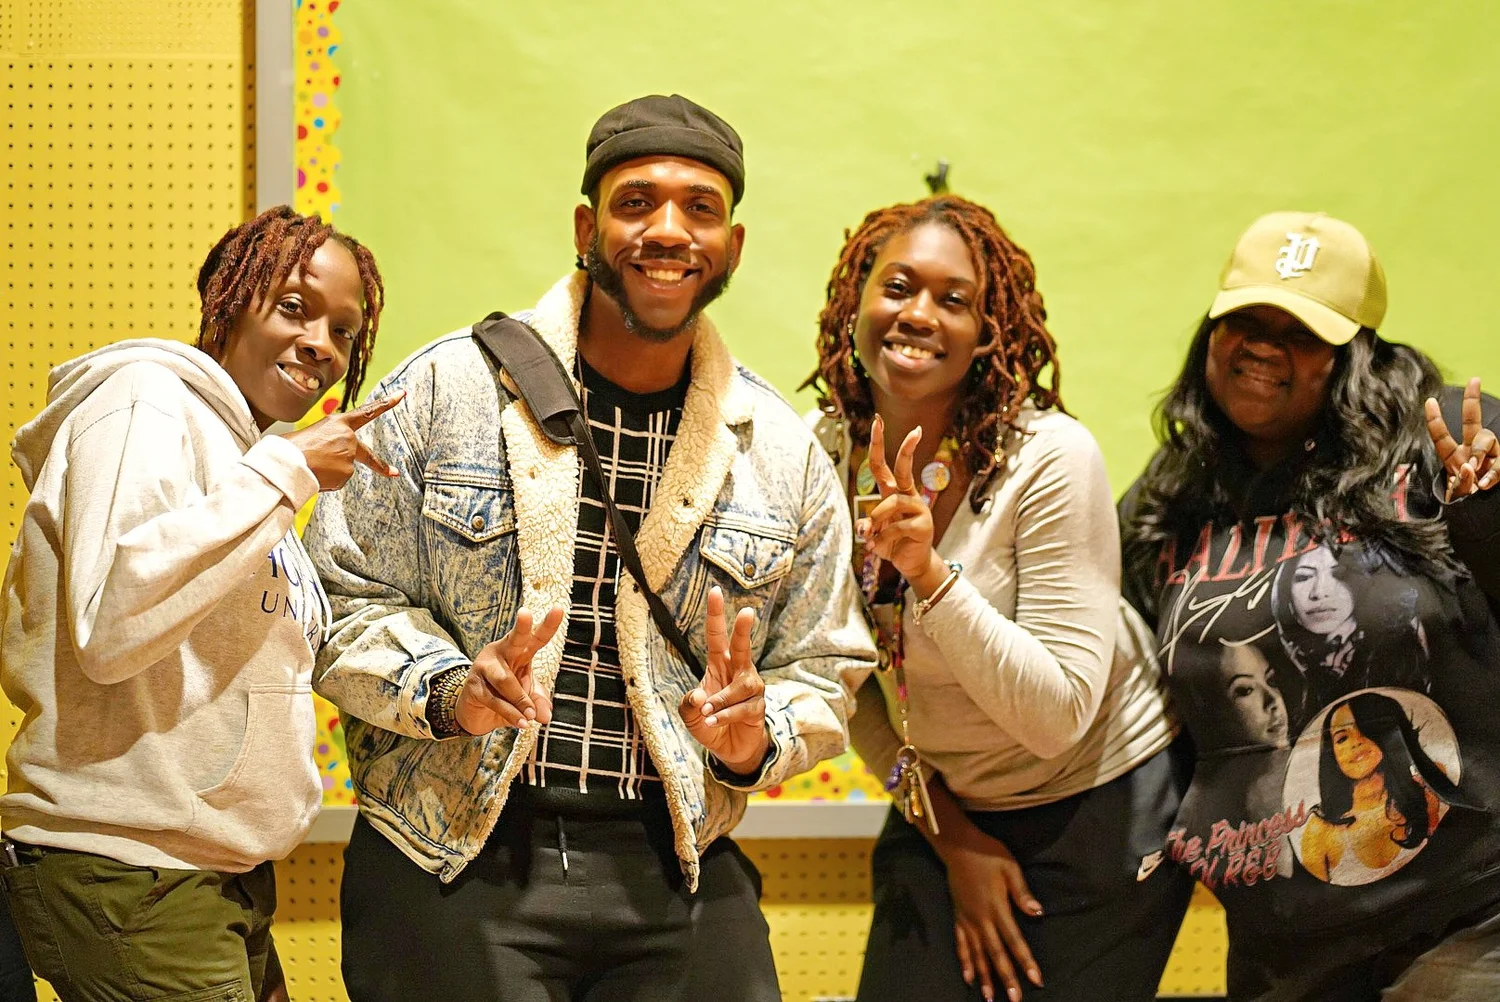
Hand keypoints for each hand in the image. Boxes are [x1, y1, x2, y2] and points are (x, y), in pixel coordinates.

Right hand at [279, 392, 404, 490]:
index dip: (385, 403)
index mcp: (338, 423)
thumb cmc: (290, 448)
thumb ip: (327, 442)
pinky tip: (316, 476)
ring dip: (330, 473)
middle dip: (381, 466)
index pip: (367, 411)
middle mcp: (348, 438)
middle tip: (393, 472)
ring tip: (313, 467)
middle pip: (368, 455)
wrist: (285, 463)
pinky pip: (338, 481)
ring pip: (344, 470)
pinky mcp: (346, 474)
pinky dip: (327, 482)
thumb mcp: (310, 435)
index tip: (401, 394)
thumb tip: (329, 460)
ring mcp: (350, 457)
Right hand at [454, 606, 565, 734]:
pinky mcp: (474, 685)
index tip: (559, 609)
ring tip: (531, 717)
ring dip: (521, 700)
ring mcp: (485, 666)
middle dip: (522, 626)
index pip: (536, 637)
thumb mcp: (527, 696)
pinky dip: (511, 713)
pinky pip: (495, 700)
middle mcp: (502, 652)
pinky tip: (521, 723)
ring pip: (506, 680)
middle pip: (515, 638)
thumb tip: (545, 716)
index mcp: (519, 650)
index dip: (548, 625)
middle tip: (526, 613)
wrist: (475, 711)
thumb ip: (538, 701)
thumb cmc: (507, 695)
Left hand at [679, 587, 768, 774]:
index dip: (716, 614)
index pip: (717, 636)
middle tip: (748, 612)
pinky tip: (714, 722)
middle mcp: (738, 672)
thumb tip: (700, 696)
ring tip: (707, 714)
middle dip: (744, 630)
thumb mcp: (689, 714)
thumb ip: (689, 704)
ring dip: (722, 700)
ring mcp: (751, 689)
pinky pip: (743, 708)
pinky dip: (725, 716)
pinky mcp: (758, 708)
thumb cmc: (708, 723)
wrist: (728, 749)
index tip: (714, 591)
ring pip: (741, 686)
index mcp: (719, 664)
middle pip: (743, 646)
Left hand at [858, 415, 945, 590]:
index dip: (879, 444)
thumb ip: (865, 526)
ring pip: (892, 503)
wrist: (911, 564)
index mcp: (894, 492)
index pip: (884, 465)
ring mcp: (918, 508)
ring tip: (869, 538)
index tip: (878, 421)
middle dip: (908, 448)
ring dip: (876, 520)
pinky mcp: (923, 524)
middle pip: (904, 468)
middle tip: (916, 430)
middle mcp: (907, 496)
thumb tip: (864, 527)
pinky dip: (882, 538)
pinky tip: (877, 547)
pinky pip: (896, 526)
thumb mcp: (872, 534)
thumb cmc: (891, 543)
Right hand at [924, 776, 1043, 1001]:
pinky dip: (965, 961)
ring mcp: (967, 920)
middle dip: (1006, 978)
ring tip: (990, 998)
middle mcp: (981, 919)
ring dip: (985, 977)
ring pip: (977, 954)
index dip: (1026, 961)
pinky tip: (969, 977)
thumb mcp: (1010, 867)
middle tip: (1015, 1000)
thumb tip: (1038, 913)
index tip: (1036, 980)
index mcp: (996, 908)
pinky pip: (961, 944)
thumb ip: (1022, 892)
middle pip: (996, 954)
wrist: (958, 846)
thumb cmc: (988, 853)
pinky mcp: (958, 916)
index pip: (1014, 940)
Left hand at [1426, 377, 1497, 500]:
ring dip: (1478, 452)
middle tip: (1474, 380)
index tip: (1430, 400)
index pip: (1441, 435)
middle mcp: (1470, 449)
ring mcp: (1488, 454)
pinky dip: (1492, 473)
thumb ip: (1461, 483)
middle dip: (1472, 399)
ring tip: (1472, 468)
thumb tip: (1470, 468)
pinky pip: (1499, 461)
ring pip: (1485, 438)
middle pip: (1472, 421)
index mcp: (1452, 455)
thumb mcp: (1457, 493)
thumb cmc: (1466, 495)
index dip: (1435, 419)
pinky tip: (1483, 483)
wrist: (1482, 505)